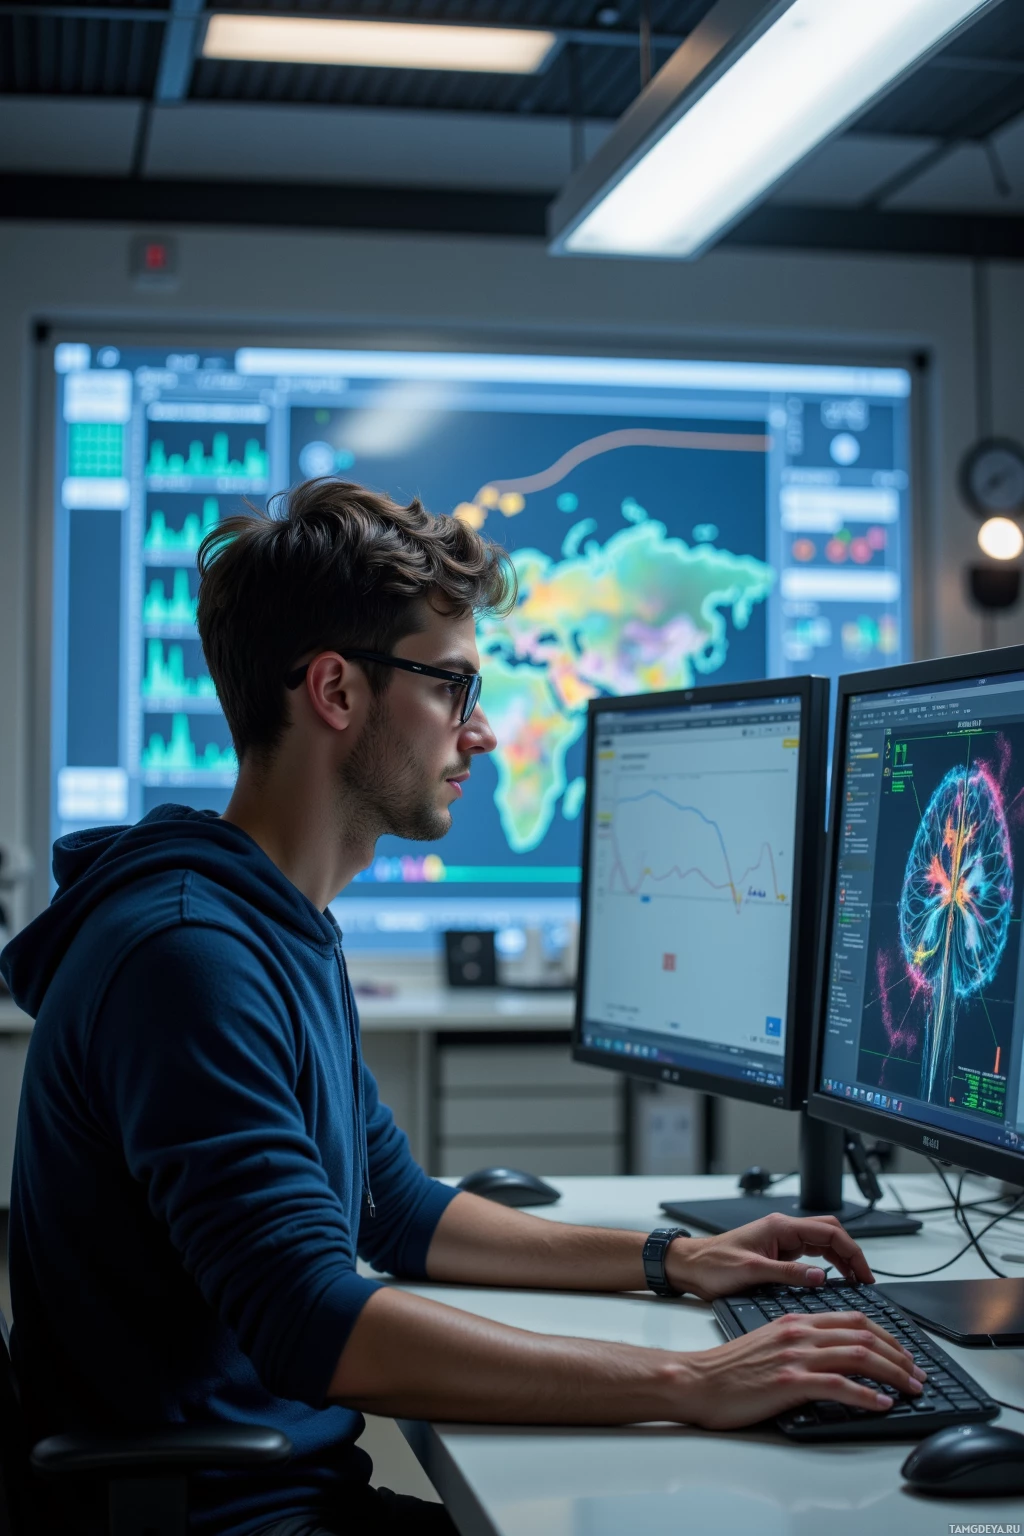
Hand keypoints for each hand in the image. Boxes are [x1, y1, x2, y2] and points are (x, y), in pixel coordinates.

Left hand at [664, 1212, 873, 1300]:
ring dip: (841, 1260)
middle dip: (852, 1254)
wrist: (689, 1267)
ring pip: (822, 1243)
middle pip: (830, 1233)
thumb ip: (788, 1273)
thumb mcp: (752, 1272)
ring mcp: (780, 1241)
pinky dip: (826, 1265)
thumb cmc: (712, 1265)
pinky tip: (833, 1280)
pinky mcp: (776, 1253)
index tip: (865, 1274)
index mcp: (780, 1227)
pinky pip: (810, 1254)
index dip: (852, 1252)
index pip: (829, 1231)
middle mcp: (783, 1230)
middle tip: (866, 1280)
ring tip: (856, 1282)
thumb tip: (821, 1277)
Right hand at [676, 1311, 925, 1430]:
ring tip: (911, 1388)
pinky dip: (866, 1395)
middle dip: (898, 1354)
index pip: (853, 1319)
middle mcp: (799, 1333)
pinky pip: (838, 1386)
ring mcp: (795, 1356)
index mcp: (796, 1321)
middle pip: (863, 1334)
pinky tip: (882, 1404)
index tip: (904, 1353)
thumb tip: (833, 1357)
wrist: (697, 1380)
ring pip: (857, 1356)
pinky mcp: (789, 1383)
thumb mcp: (769, 1343)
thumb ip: (801, 1342)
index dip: (886, 1335)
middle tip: (918, 1374)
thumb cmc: (729, 1368)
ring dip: (892, 1373)